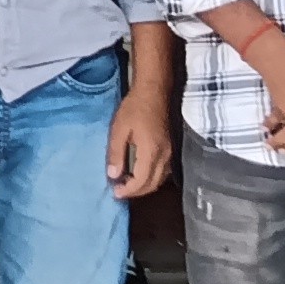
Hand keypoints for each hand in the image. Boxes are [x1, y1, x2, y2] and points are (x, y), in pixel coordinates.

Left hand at [107, 84, 172, 198]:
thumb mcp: (119, 129)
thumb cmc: (134, 107)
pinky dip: (152, 177)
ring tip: (127, 184)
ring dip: (144, 186)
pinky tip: (140, 173)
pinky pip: (164, 171)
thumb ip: (116, 153)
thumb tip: (113, 175)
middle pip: (152, 184)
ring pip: (160, 179)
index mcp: (151, 151)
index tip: (115, 193)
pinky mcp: (171, 148)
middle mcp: (164, 155)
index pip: (142, 181)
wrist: (154, 91)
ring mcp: (170, 152)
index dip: (129, 191)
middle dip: (136, 192)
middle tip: (120, 191)